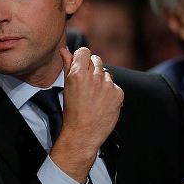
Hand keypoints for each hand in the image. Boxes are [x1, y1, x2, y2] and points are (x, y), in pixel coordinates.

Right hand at [51, 47, 123, 182]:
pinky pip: (115, 86)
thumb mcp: (67, 87)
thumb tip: (64, 50)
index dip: (82, 58)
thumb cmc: (72, 112)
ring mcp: (107, 85)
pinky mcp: (118, 94)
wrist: (83, 133)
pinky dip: (110, 92)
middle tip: (87, 83)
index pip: (84, 51)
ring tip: (94, 96)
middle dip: (92, 68)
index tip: (81, 65)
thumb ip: (67, 66)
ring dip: (101, 80)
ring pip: (106, 73)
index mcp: (78, 74)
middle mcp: (94, 77)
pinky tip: (102, 102)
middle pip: (96, 60)